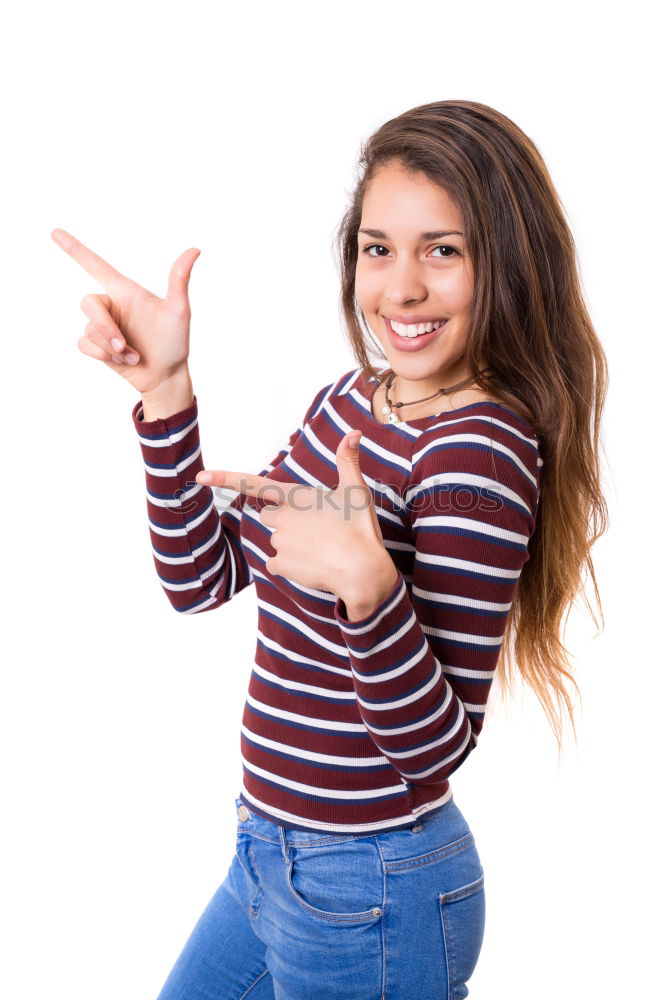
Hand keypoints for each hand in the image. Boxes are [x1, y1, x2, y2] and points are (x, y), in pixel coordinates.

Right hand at [51, 227, 199, 393]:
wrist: (166, 376)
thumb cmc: (175, 342)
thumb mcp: (179, 311)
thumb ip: (179, 280)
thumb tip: (195, 249)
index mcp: (126, 291)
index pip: (96, 265)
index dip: (75, 249)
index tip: (55, 233)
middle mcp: (111, 305)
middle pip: (88, 303)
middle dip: (105, 328)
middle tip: (123, 347)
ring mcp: (103, 325)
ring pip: (90, 329)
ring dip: (113, 348)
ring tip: (133, 356)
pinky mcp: (97, 345)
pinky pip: (85, 344)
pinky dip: (103, 356)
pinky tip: (122, 361)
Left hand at [196, 429, 391, 597]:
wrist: (362, 572)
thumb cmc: (360, 529)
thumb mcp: (356, 490)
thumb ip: (348, 460)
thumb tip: (354, 432)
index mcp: (295, 497)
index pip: (254, 483)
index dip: (226, 478)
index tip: (201, 476)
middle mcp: (282, 519)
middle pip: (271, 515)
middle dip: (286, 519)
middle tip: (316, 525)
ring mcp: (279, 544)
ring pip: (276, 539)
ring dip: (291, 542)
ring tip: (321, 546)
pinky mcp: (280, 566)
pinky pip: (276, 563)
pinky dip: (290, 564)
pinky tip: (312, 563)